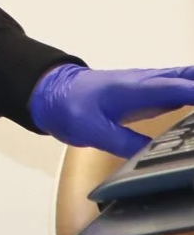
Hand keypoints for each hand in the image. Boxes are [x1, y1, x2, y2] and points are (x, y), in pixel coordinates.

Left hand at [29, 64, 193, 156]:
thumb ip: (124, 142)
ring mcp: (153, 83)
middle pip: (190, 77)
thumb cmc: (71, 107)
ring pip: (190, 79)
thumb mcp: (93, 130)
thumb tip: (152, 157)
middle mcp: (149, 80)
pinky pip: (186, 87)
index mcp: (134, 87)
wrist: (54, 91)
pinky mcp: (155, 90)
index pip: (175, 87)